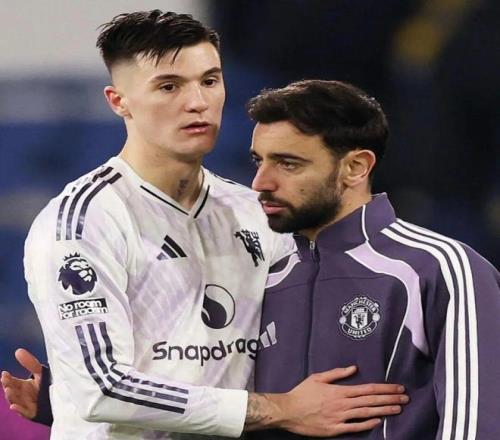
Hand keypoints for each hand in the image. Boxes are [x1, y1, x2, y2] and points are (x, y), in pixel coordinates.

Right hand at [1, 348, 41, 418]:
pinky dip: (19, 410)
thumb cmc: (46, 384)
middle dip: (8, 387)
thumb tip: (18, 350)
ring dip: (11, 397)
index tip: (4, 374)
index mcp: (22, 386)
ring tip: (9, 391)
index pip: (12, 382)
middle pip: (12, 391)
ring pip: (15, 401)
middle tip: (6, 382)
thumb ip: (30, 363)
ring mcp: (26, 404)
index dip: (7, 378)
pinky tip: (14, 406)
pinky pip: (24, 412)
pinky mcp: (32, 412)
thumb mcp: (40, 372)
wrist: (58, 398)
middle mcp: (22, 395)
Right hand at [280, 366, 407, 435]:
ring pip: (366, 413)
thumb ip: (337, 373)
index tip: (398, 388)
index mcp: (339, 390)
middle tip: (405, 398)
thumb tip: (354, 368)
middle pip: (371, 400)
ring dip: (383, 411)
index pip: (367, 388)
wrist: (288, 411)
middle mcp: (342, 404)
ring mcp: (340, 417)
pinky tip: (378, 421)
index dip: (384, 388)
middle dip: (390, 399)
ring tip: (398, 409)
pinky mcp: (335, 429)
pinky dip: (367, 424)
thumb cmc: (302, 393)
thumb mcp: (318, 378)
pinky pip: (354, 427)